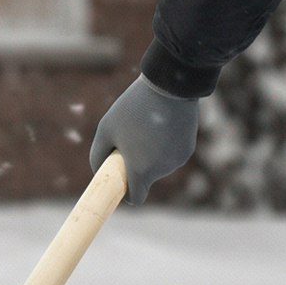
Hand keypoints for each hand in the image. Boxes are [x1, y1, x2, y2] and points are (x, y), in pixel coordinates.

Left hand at [88, 76, 199, 206]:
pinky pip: (171, 155)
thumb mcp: (106, 129)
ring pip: (159, 166)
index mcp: (140, 171)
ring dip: (151, 155)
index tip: (122, 183)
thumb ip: (98, 155)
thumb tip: (99, 170)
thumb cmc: (132, 108)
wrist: (169, 86)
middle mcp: (161, 171)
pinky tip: (162, 125)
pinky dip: (165, 146)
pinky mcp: (187, 150)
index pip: (135, 198)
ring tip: (148, 127)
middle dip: (137, 166)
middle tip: (131, 140)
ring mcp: (176, 161)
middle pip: (145, 178)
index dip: (127, 193)